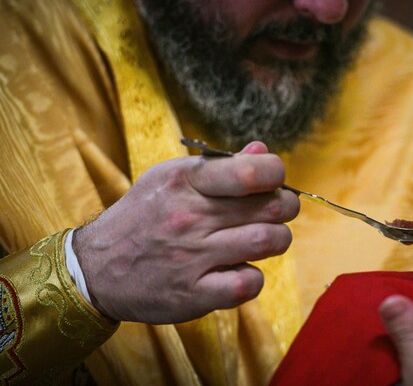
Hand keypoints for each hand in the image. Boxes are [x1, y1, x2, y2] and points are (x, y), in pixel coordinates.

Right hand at [73, 141, 299, 323]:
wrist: (95, 267)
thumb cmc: (142, 216)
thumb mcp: (170, 177)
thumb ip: (220, 165)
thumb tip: (262, 150)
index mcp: (186, 180)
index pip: (253, 172)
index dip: (277, 175)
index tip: (273, 182)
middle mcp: (190, 216)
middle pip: (271, 207)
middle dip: (285, 208)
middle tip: (276, 212)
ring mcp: (192, 257)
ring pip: (267, 242)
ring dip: (277, 240)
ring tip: (264, 239)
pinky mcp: (193, 294)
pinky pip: (247, 284)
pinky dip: (254, 278)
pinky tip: (242, 270)